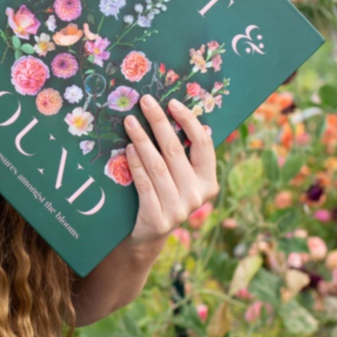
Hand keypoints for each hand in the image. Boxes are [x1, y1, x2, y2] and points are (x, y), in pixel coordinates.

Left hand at [122, 95, 218, 246]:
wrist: (147, 235)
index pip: (203, 145)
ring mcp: (179, 209)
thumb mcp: (178, 177)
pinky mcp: (158, 219)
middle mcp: (198, 195)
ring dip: (142, 140)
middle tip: (145, 102)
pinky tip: (128, 148)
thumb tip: (172, 112)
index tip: (172, 103)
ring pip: (158, 166)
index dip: (189, 121)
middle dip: (159, 122)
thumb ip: (181, 154)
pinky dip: (136, 164)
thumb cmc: (163, 195)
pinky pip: (145, 184)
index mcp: (208, 181)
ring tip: (130, 122)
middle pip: (176, 151)